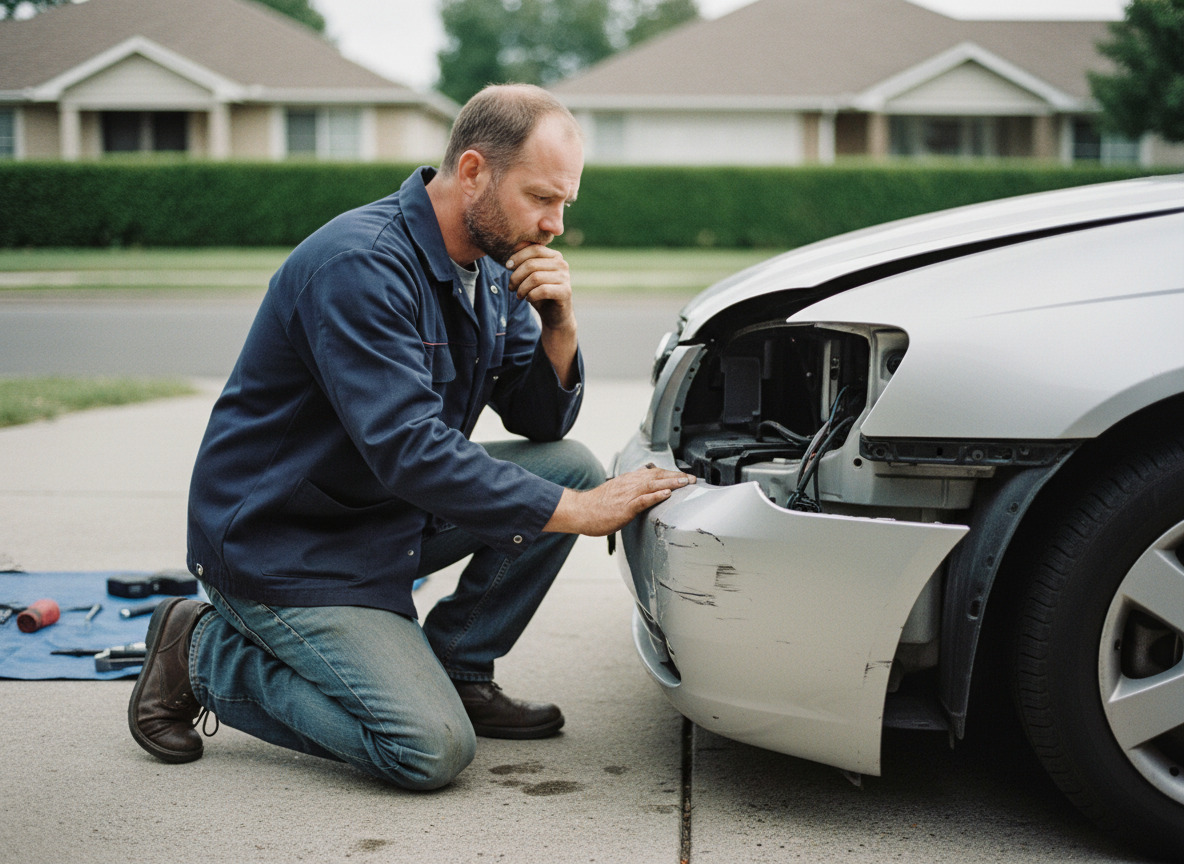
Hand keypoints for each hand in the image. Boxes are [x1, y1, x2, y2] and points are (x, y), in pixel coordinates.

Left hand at [506, 244, 578, 385]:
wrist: (555, 315)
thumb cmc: (541, 293)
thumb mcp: (531, 275)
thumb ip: (526, 261)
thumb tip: (514, 245)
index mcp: (555, 256)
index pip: (533, 249)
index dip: (517, 257)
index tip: (507, 267)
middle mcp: (562, 264)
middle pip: (531, 264)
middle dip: (516, 276)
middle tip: (511, 287)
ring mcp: (565, 278)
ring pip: (535, 278)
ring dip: (522, 288)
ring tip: (518, 295)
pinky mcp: (566, 292)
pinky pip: (542, 290)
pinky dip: (531, 295)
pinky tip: (529, 299)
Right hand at [544, 466, 695, 535]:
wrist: (580, 510)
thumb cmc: (596, 506)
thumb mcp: (616, 493)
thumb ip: (630, 491)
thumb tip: (642, 492)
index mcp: (628, 480)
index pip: (653, 473)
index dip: (669, 473)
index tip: (682, 476)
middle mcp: (630, 484)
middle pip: (657, 476)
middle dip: (676, 476)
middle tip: (692, 478)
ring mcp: (627, 495)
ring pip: (653, 484)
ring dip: (671, 482)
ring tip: (685, 482)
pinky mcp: (625, 507)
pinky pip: (643, 499)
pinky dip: (655, 495)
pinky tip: (666, 494)